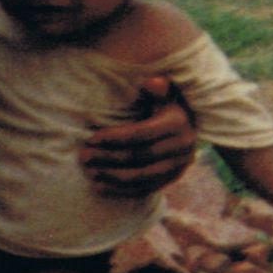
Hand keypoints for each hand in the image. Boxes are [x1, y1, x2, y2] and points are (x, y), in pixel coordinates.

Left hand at [78, 75, 199, 198]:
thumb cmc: (167, 109)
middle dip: (108, 158)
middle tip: (84, 156)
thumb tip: (152, 82)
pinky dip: (120, 191)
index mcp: (177, 124)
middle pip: (139, 156)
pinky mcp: (172, 180)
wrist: (189, 129)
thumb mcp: (166, 96)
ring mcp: (178, 166)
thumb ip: (158, 89)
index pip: (140, 134)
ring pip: (140, 176)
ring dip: (112, 176)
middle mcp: (182, 147)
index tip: (91, 139)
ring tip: (90, 173)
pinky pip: (144, 190)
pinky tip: (100, 187)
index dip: (114, 137)